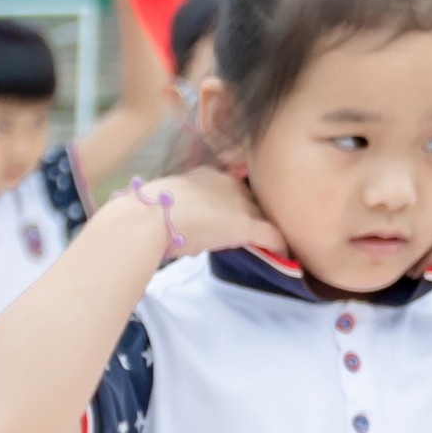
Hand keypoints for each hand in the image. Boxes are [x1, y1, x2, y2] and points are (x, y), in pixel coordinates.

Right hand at [132, 169, 285, 260]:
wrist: (146, 219)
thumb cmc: (145, 213)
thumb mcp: (167, 202)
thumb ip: (183, 207)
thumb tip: (186, 228)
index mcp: (207, 175)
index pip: (233, 188)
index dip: (236, 206)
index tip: (233, 218)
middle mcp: (228, 183)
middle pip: (252, 201)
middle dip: (255, 217)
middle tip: (257, 234)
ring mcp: (238, 203)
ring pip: (264, 215)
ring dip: (269, 231)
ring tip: (275, 245)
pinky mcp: (246, 224)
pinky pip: (273, 235)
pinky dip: (280, 247)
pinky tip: (286, 257)